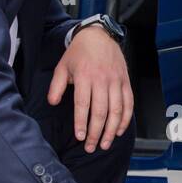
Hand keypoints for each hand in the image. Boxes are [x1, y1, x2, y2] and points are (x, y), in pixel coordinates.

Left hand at [47, 26, 132, 152]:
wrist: (99, 35)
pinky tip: (119, 131)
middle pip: (100, 111)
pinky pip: (128, 103)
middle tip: (91, 147)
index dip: (82, 123)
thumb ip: (56, 86)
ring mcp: (116, 81)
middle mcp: (102, 79)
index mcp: (84, 76)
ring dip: (111, 130)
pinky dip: (125, 119)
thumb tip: (52, 103)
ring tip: (105, 143)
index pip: (83, 104)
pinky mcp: (125, 81)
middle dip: (96, 132)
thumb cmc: (79, 52)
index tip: (80, 137)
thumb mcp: (62, 66)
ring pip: (116, 110)